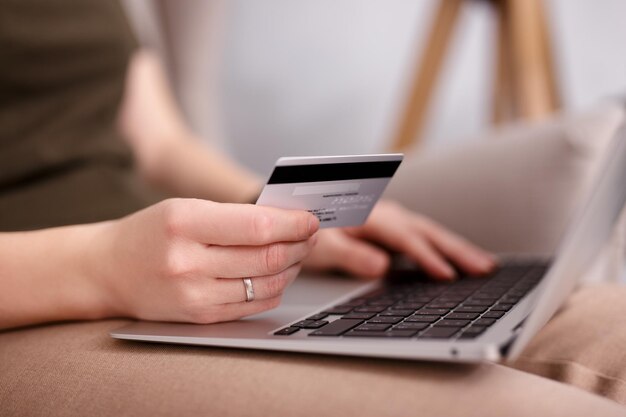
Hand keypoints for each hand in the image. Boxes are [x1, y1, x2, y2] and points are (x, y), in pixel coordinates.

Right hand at [92, 198, 318, 322]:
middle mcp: (188, 262)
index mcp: (183, 223)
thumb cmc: (150, 233)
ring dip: (293, 267)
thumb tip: (286, 220)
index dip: (293, 224)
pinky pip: (255, 304)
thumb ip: (233, 215)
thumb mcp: (184, 208)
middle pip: (267, 256)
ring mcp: (194, 294)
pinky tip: (279, 275)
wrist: (110, 270)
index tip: (310, 219)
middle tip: (310, 235)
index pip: (257, 226)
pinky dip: (276, 288)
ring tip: (298, 253)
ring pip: (267, 283)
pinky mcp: (201, 316)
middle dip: (300, 244)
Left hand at [302, 200, 495, 279]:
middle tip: (484, 268)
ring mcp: (392, 220)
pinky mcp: (393, 231)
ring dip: (456, 248)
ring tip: (484, 265)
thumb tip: (381, 267)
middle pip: (426, 231)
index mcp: (369, 214)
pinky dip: (443, 249)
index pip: (403, 236)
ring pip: (430, 233)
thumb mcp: (322, 245)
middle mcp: (386, 214)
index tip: (446, 274)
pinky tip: (459, 262)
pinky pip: (423, 238)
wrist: (302, 215)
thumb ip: (349, 254)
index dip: (425, 255)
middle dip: (456, 249)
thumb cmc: (310, 229)